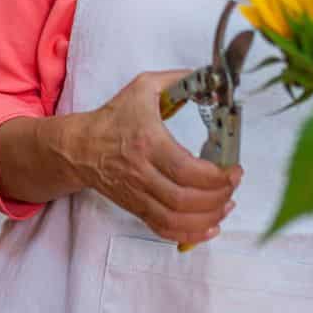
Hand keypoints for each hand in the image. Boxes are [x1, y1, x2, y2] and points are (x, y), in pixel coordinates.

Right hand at [64, 71, 240, 245]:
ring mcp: (138, 195)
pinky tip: (210, 226)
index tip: (233, 169)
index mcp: (148, 142)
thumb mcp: (143, 88)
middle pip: (185, 199)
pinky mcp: (137, 208)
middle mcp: (142, 173)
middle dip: (218, 196)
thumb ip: (178, 80)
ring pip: (177, 219)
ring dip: (208, 217)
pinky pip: (164, 229)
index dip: (216, 177)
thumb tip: (211, 78)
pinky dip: (190, 233)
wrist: (79, 148)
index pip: (186, 170)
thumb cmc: (113, 118)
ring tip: (226, 204)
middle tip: (233, 184)